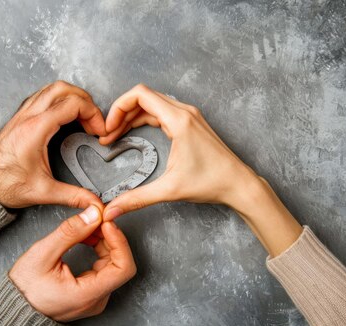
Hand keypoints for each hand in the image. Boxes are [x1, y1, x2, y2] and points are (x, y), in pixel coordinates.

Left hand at [0, 81, 106, 208]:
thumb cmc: (6, 185)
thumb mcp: (44, 192)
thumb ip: (73, 196)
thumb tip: (94, 203)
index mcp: (36, 129)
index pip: (72, 104)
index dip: (93, 114)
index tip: (98, 131)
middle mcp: (28, 117)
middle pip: (63, 89)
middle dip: (85, 101)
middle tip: (93, 120)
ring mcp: (22, 115)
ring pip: (51, 88)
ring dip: (71, 97)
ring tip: (82, 117)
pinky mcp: (19, 118)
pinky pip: (41, 96)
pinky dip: (58, 100)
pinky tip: (64, 116)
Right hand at [9, 206, 136, 321]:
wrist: (15, 309)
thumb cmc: (24, 288)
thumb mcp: (43, 254)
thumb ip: (70, 233)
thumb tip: (93, 215)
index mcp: (87, 295)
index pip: (123, 268)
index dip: (119, 242)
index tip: (107, 224)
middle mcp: (96, 300)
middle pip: (119, 263)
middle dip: (110, 238)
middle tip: (96, 220)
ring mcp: (95, 298)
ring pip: (112, 264)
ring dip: (103, 242)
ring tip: (87, 227)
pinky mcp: (91, 293)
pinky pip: (103, 269)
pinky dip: (98, 250)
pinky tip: (86, 238)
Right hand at [99, 84, 260, 220]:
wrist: (238, 184)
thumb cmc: (212, 182)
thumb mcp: (169, 190)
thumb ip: (137, 198)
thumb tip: (112, 209)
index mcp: (179, 120)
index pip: (139, 95)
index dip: (118, 108)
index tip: (108, 128)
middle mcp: (184, 112)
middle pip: (143, 97)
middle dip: (121, 113)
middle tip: (107, 134)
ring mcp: (189, 116)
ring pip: (151, 104)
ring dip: (131, 116)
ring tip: (115, 135)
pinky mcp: (191, 123)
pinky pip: (161, 112)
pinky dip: (143, 119)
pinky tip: (133, 133)